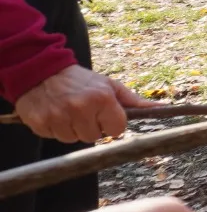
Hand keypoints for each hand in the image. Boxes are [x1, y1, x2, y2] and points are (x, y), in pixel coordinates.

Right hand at [15, 65, 146, 143]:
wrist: (40, 71)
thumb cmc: (80, 80)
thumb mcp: (108, 85)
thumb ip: (133, 100)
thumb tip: (161, 108)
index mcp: (102, 98)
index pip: (117, 129)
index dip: (111, 124)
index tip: (104, 116)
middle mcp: (80, 108)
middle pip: (95, 137)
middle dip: (91, 127)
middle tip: (84, 112)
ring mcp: (59, 117)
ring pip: (74, 140)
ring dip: (73, 130)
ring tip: (69, 112)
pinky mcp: (41, 123)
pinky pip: (55, 138)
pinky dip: (56, 129)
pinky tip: (55, 114)